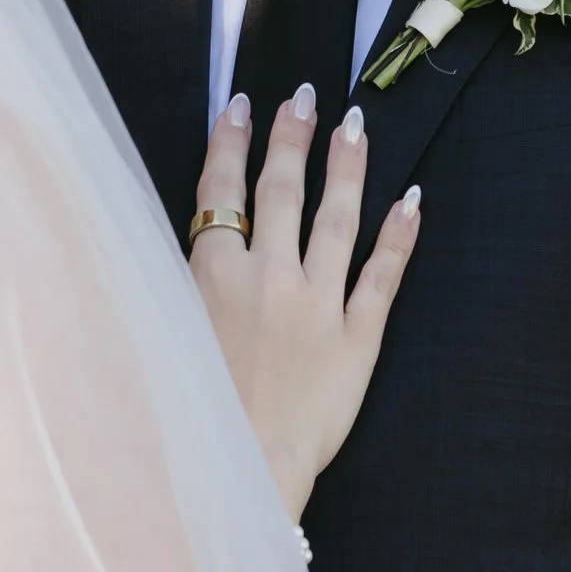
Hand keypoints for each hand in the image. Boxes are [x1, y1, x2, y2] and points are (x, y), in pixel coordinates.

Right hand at [189, 88, 421, 522]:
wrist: (240, 475)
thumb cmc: (188, 417)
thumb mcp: (157, 342)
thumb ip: (167, 287)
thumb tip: (167, 239)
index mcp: (211, 279)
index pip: (220, 194)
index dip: (230, 144)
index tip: (241, 104)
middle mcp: (268, 280)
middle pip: (281, 193)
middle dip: (291, 139)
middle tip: (304, 96)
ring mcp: (318, 306)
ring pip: (337, 220)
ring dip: (346, 169)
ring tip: (355, 127)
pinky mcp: (358, 341)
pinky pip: (383, 278)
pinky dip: (399, 238)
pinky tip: (412, 202)